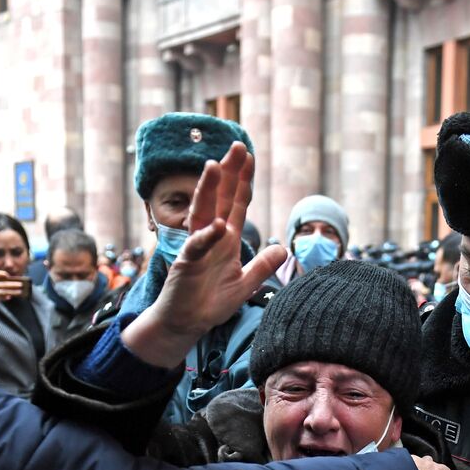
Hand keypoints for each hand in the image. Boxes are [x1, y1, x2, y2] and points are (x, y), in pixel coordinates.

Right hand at [0, 270, 23, 314]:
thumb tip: (6, 279)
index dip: (3, 274)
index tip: (9, 276)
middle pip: (2, 283)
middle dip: (12, 284)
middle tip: (21, 284)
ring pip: (2, 291)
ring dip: (12, 291)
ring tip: (19, 291)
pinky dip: (5, 297)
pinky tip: (10, 297)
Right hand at [122, 142, 287, 366]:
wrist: (186, 324)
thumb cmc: (209, 303)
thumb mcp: (244, 284)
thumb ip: (262, 266)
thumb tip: (282, 249)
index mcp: (226, 239)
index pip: (236, 204)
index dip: (243, 181)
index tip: (249, 156)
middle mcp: (211, 237)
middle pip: (219, 199)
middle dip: (228, 173)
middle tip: (237, 146)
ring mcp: (197, 247)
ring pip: (203, 213)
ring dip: (208, 190)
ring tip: (215, 166)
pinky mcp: (186, 263)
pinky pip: (197, 246)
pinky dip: (206, 236)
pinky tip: (217, 225)